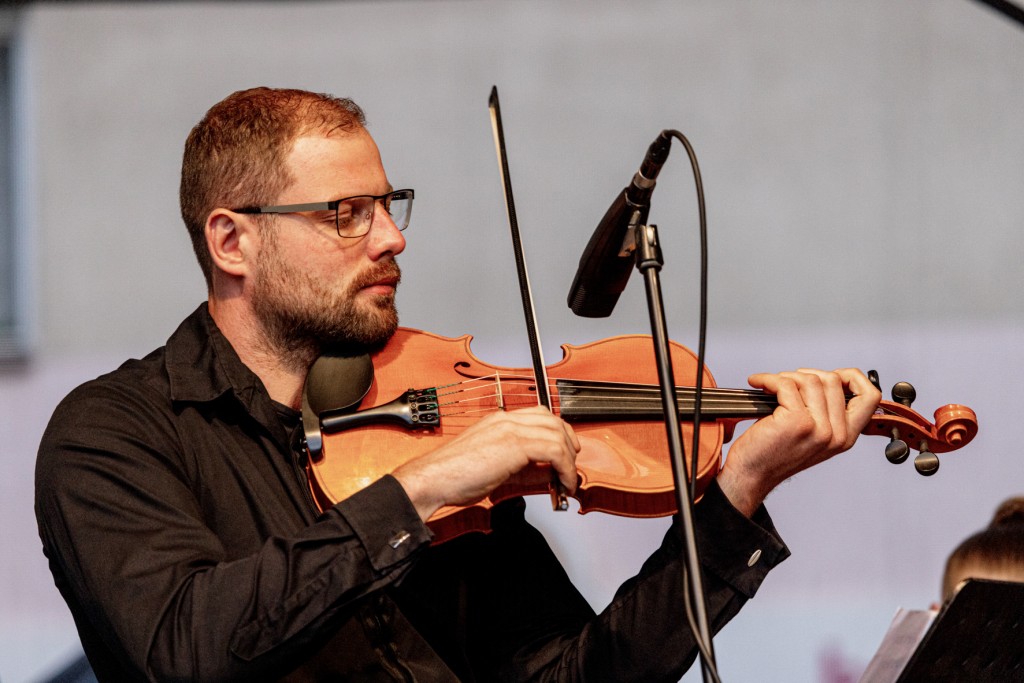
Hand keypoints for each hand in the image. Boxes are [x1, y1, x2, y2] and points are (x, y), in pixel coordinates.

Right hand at [391, 406, 580, 521]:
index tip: (565, 454)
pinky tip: (563, 484)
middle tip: (572, 467)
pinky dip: (565, 468)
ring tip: (568, 481)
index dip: (558, 433)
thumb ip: (521, 468)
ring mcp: (509, 429)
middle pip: (553, 420)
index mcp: (497, 421)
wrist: (432, 480)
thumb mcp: (494, 469)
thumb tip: (545, 474)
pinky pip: (554, 451)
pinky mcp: (514, 444)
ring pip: (556, 434)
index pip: (539, 416)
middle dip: (569, 443)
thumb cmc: (452, 477)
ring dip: (569, 460)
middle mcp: (505, 420)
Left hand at [716, 368, 880, 516]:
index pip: (870, 397)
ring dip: (785, 377)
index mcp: (845, 437)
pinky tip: (759, 384)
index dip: (853, 378)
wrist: (751, 475)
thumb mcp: (813, 437)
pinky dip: (768, 379)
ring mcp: (819, 429)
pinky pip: (785, 384)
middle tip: (786, 382)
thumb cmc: (774, 454)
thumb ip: (827, 413)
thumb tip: (825, 377)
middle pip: (833, 380)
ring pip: (810, 380)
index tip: (832, 374)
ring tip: (771, 386)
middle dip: (806, 374)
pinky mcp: (796, 422)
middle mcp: (837, 435)